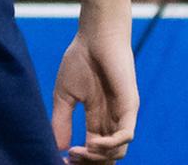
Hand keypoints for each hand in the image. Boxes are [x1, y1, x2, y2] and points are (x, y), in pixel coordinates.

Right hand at [50, 25, 137, 162]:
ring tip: (77, 151)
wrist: (95, 36)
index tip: (60, 161)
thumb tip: (57, 149)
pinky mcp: (130, 105)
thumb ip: (60, 123)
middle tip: (69, 161)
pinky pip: (127, 135)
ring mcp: (122, 113)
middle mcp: (111, 119)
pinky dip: (110, 146)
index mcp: (96, 119)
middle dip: (88, 164)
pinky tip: (90, 143)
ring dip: (96, 158)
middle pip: (106, 157)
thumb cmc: (80, 61)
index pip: (93, 151)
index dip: (78, 161)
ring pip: (118, 152)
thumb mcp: (64, 98)